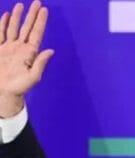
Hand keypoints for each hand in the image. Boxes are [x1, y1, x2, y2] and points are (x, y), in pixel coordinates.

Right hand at [0, 1, 53, 116]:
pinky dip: (3, 24)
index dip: (40, 22)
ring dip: (18, 17)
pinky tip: (6, 16)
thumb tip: (51, 51)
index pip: (36, 33)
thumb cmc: (19, 87)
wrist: (3, 92)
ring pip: (13, 28)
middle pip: (27, 27)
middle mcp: (20, 48)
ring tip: (21, 5)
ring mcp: (9, 48)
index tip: (44, 10)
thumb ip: (40, 63)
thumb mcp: (33, 77)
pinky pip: (0, 34)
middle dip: (32, 15)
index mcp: (30, 53)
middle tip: (37, 2)